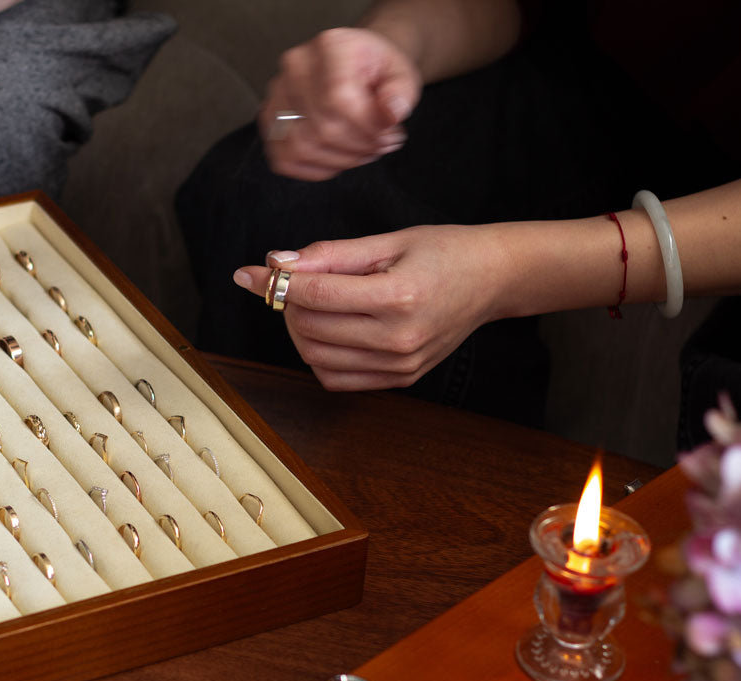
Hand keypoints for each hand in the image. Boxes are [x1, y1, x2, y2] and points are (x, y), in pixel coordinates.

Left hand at [233, 226, 508, 390]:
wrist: (492, 280)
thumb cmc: (442, 251)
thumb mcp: (387, 241)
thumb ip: (330, 254)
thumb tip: (277, 261)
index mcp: (399, 297)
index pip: (316, 294)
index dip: (274, 281)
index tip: (248, 272)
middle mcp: (400, 338)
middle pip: (310, 329)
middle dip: (287, 304)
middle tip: (292, 282)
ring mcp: (401, 365)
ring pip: (316, 358)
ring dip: (298, 331)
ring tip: (312, 304)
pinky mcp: (400, 379)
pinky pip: (336, 378)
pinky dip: (319, 356)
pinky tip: (330, 329)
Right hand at [259, 27, 420, 180]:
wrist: (356, 64)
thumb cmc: (376, 70)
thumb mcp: (401, 73)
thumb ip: (401, 92)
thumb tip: (391, 114)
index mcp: (329, 47)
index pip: (338, 99)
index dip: (367, 128)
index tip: (390, 133)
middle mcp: (295, 67)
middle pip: (321, 127)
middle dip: (358, 147)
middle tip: (381, 144)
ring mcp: (276, 94)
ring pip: (300, 147)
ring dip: (339, 161)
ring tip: (362, 151)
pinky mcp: (270, 121)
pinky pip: (284, 159)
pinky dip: (316, 168)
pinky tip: (338, 157)